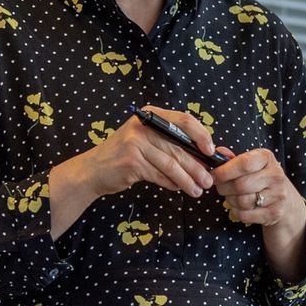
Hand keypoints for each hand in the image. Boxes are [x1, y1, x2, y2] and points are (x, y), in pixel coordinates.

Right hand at [47, 106, 219, 238]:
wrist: (93, 170)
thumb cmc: (125, 156)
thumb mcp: (147, 141)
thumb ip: (171, 143)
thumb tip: (204, 157)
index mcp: (151, 116)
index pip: (184, 120)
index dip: (202, 135)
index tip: (211, 152)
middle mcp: (143, 126)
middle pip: (179, 147)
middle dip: (197, 167)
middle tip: (209, 181)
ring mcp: (135, 143)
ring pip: (171, 164)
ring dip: (187, 179)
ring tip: (198, 190)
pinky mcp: (132, 162)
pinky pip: (160, 175)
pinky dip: (172, 184)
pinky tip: (179, 189)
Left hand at [218, 148, 305, 281]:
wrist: (285, 200)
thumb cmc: (261, 178)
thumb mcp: (251, 164)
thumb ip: (232, 159)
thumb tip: (216, 152)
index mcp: (267, 158)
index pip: (243, 163)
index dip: (224, 171)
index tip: (212, 176)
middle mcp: (276, 175)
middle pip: (240, 185)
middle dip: (224, 188)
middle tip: (220, 188)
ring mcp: (278, 195)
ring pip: (242, 201)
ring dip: (230, 201)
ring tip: (231, 197)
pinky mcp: (275, 212)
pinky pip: (246, 215)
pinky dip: (237, 212)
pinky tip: (238, 208)